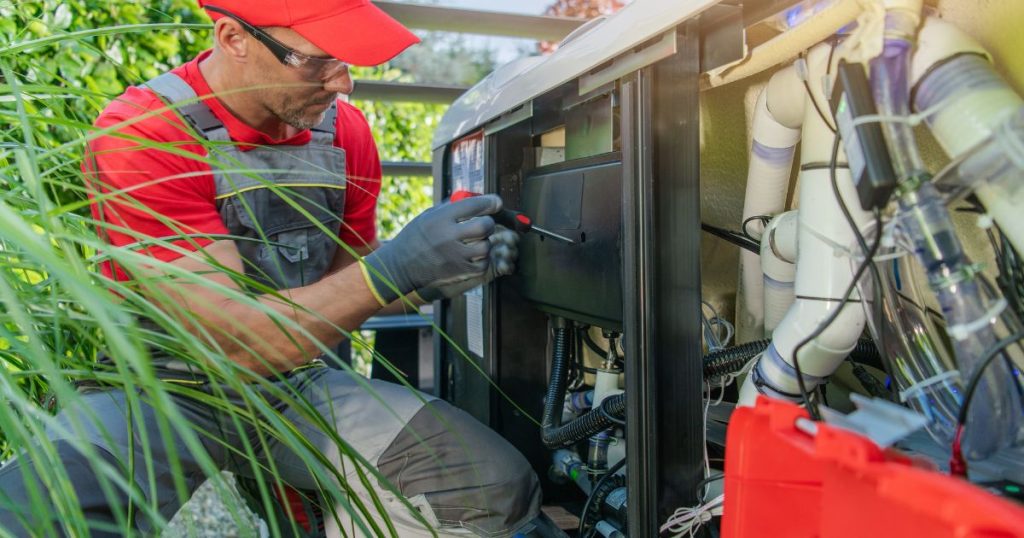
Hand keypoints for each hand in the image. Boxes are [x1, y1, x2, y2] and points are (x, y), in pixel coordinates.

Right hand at [362, 195, 500, 304]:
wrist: (400, 266)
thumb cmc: (416, 237)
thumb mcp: (428, 215)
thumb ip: (452, 207)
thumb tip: (477, 197)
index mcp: (440, 219)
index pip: (473, 205)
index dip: (490, 202)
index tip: (496, 203)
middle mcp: (447, 237)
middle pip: (484, 227)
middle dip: (489, 223)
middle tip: (484, 224)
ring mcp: (454, 257)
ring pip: (486, 247)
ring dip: (485, 242)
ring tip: (476, 242)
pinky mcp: (458, 273)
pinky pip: (483, 264)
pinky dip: (482, 259)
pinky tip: (474, 256)